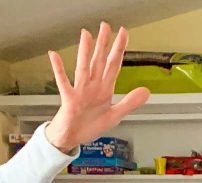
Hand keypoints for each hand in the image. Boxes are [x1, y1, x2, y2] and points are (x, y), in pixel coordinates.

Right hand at [43, 24, 150, 151]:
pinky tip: (54, 56)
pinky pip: (63, 82)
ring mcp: (81, 91)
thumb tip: (146, 91)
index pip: (114, 64)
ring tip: (86, 35)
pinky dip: (59, 69)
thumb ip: (130, 102)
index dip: (119, 49)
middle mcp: (93, 86)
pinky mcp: (70, 99)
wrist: (73, 138)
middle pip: (99, 60)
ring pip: (84, 67)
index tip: (123, 34)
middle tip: (105, 26)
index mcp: (105, 89)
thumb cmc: (89, 126)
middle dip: (103, 43)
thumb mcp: (115, 115)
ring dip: (85, 51)